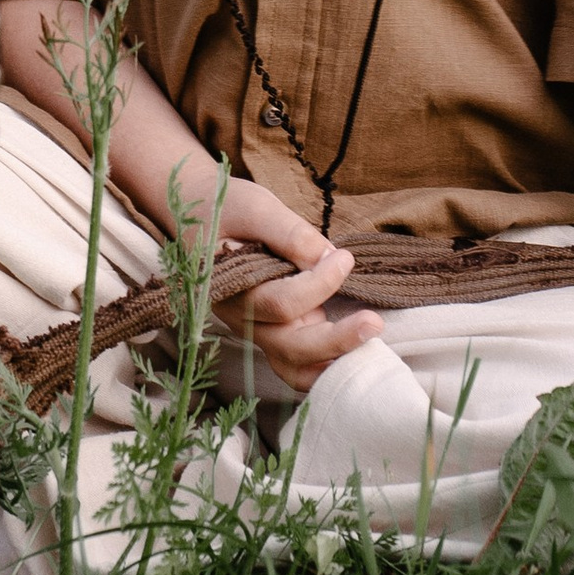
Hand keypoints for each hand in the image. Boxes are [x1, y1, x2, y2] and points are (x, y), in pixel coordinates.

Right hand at [208, 174, 383, 397]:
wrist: (200, 213)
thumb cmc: (224, 206)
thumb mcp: (255, 206)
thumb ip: (289, 233)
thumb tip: (328, 257)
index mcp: (231, 291)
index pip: (280, 304)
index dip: (319, 284)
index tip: (345, 257)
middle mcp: (244, 320)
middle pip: (290, 348)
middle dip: (335, 340)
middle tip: (373, 322)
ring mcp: (260, 331)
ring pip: (295, 368)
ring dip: (332, 364)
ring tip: (370, 346)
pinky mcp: (277, 331)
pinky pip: (300, 364)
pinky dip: (327, 365)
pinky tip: (358, 349)